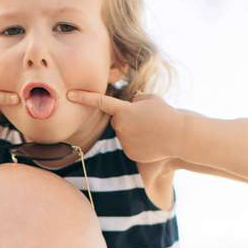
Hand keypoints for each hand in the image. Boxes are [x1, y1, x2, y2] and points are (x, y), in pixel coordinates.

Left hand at [66, 90, 184, 162]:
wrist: (178, 136)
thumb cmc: (165, 114)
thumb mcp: (150, 99)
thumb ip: (134, 101)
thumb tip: (128, 106)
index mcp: (123, 110)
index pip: (100, 101)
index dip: (83, 97)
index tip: (69, 94)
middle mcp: (120, 126)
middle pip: (117, 119)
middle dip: (128, 118)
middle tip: (146, 119)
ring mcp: (124, 141)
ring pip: (124, 133)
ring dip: (134, 130)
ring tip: (151, 130)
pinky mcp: (129, 153)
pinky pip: (129, 145)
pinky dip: (138, 143)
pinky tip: (150, 142)